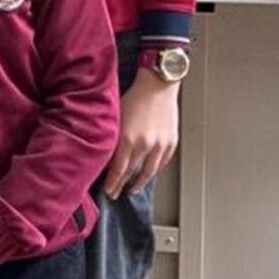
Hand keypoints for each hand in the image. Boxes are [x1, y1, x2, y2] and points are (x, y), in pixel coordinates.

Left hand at [105, 70, 180, 199]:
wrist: (158, 85)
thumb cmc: (135, 96)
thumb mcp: (115, 118)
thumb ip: (112, 139)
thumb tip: (107, 156)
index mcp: (128, 139)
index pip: (118, 170)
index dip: (113, 183)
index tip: (109, 191)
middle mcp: (145, 145)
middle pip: (133, 173)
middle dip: (123, 185)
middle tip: (117, 193)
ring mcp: (160, 145)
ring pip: (150, 172)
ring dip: (140, 182)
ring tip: (134, 188)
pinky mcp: (171, 142)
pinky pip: (163, 162)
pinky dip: (155, 169)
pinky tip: (149, 172)